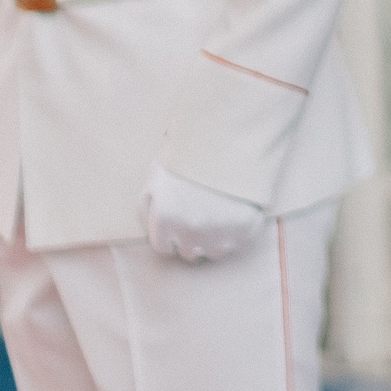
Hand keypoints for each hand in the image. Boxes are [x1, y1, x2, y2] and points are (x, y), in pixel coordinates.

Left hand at [140, 162, 264, 263]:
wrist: (231, 137)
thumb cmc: (190, 155)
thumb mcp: (156, 176)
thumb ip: (146, 208)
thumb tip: (149, 229)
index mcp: (165, 219)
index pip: (163, 248)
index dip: (171, 234)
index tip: (181, 221)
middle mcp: (190, 232)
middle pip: (189, 252)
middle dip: (191, 237)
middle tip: (201, 214)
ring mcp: (219, 233)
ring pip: (214, 252)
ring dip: (215, 238)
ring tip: (220, 214)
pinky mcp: (245, 229)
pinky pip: (239, 243)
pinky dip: (238, 232)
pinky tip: (236, 212)